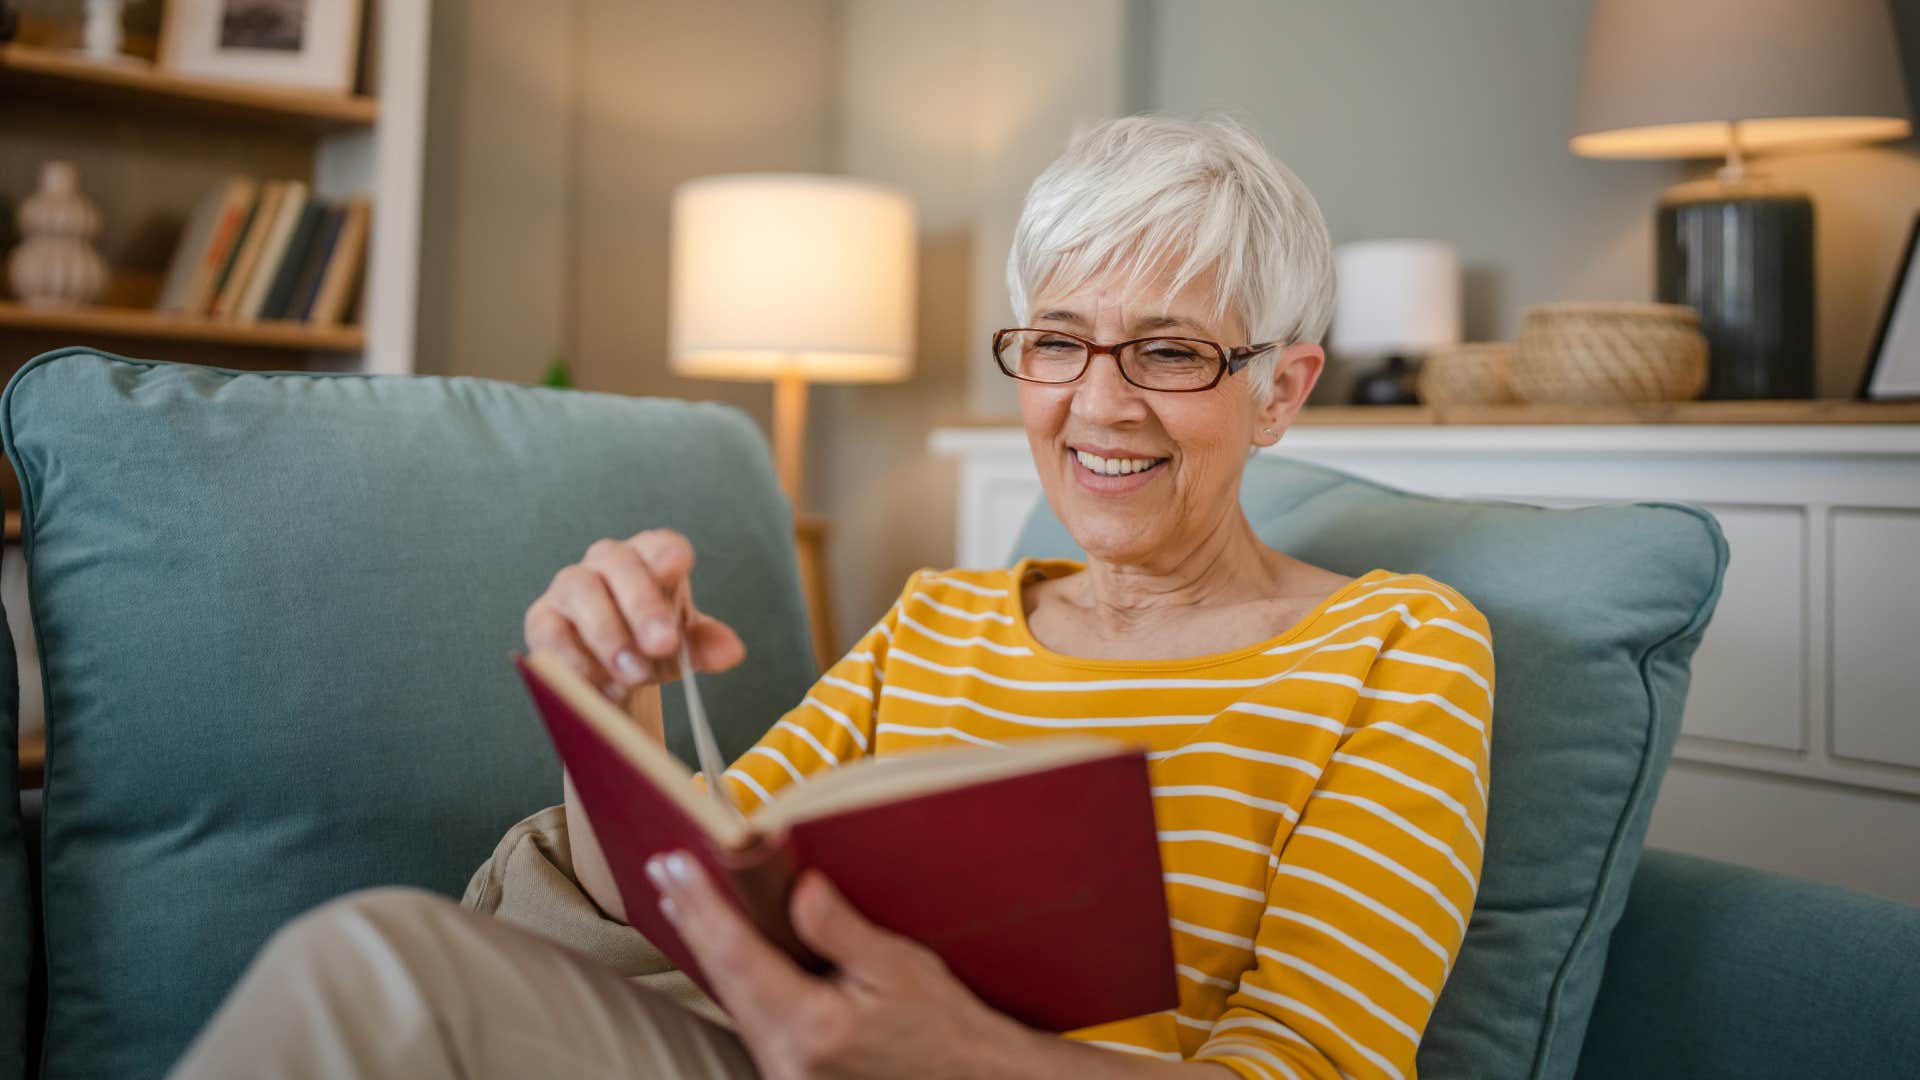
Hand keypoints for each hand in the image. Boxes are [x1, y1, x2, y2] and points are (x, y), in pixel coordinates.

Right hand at [524, 529, 745, 700]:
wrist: (612, 673)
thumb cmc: (652, 643)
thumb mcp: (685, 646)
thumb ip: (706, 644)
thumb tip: (732, 650)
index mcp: (651, 558)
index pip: (661, 544)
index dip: (668, 554)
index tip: (676, 569)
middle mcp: (607, 562)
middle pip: (621, 565)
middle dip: (642, 606)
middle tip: (662, 645)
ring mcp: (570, 586)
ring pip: (582, 592)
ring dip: (609, 635)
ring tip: (633, 674)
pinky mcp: (543, 619)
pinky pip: (552, 631)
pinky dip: (575, 659)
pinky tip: (600, 684)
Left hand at [646, 852, 1044, 1079]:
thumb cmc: (943, 1024)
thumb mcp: (901, 968)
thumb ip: (843, 931)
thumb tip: (799, 890)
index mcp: (815, 1026)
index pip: (740, 954)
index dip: (703, 905)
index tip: (677, 866)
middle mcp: (788, 1058)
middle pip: (723, 978)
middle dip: (692, 920)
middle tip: (664, 871)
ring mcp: (785, 1074)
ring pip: (731, 1000)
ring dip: (706, 947)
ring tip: (682, 901)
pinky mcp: (791, 1077)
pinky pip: (750, 1018)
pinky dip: (731, 977)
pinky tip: (722, 951)